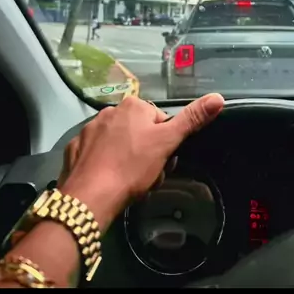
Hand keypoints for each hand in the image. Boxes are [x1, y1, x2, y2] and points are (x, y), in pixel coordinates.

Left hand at [57, 93, 223, 229]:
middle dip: (144, 151)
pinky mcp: (75, 148)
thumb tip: (218, 97)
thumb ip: (192, 119)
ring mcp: (88, 129)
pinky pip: (95, 153)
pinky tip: (106, 180)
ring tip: (126, 181)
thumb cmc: (133, 167)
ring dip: (124, 157)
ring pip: (116, 142)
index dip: (164, 143)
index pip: (158, 121)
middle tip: (146, 175)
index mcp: (133, 106)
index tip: (161, 161)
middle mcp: (109, 111)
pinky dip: (102, 163)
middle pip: (137, 131)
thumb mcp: (167, 143)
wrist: (90, 196)